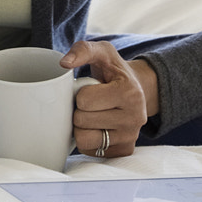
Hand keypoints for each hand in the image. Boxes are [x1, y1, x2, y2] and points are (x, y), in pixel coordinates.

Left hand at [61, 40, 158, 159]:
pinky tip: (97, 127)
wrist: (137, 89)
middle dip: (79, 110)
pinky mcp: (124, 150)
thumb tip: (64, 63)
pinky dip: (88, 140)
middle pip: (81, 121)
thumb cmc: (114, 71)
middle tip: (91, 103)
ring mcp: (131, 137)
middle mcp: (135, 118)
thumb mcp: (102, 52)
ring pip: (84, 140)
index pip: (84, 101)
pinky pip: (90, 151)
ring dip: (81, 127)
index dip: (80, 93)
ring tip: (92, 116)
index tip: (91, 89)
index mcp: (130, 92)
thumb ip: (83, 50)